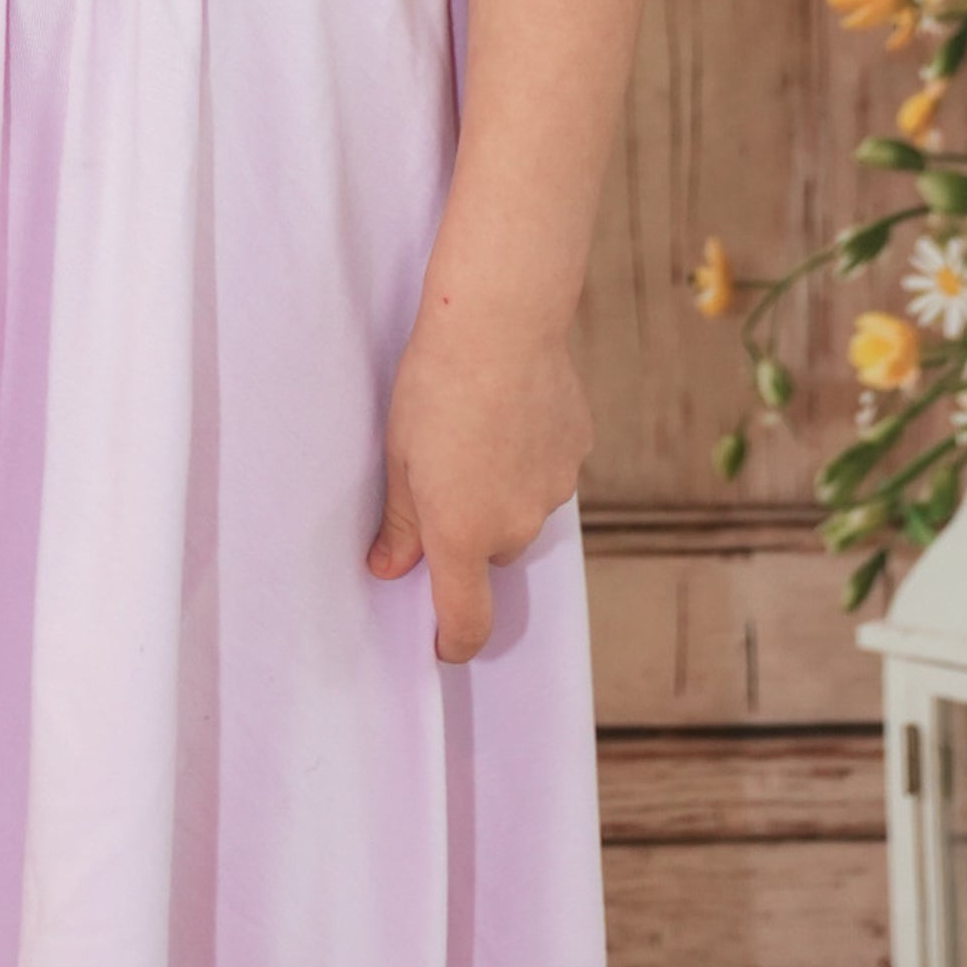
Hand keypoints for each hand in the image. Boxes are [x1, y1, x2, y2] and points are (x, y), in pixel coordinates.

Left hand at [366, 288, 591, 662]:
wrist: (500, 323)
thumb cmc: (435, 386)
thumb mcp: (399, 456)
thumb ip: (400, 523)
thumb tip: (390, 568)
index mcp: (463, 535)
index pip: (467, 621)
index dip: (454, 641)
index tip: (442, 643)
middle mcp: (515, 525)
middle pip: (492, 552)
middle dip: (470, 528)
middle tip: (443, 472)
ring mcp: (554, 491)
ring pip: (522, 509)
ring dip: (502, 488)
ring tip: (478, 427)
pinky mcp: (577, 452)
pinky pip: (548, 469)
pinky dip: (530, 454)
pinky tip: (510, 408)